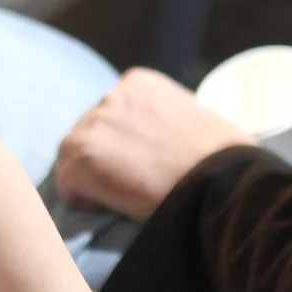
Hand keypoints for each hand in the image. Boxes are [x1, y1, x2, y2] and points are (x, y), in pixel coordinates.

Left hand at [55, 69, 252, 219]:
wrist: (220, 181)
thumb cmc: (223, 158)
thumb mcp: (194, 117)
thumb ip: (165, 119)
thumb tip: (160, 140)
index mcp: (138, 83)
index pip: (110, 114)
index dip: (120, 143)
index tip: (140, 165)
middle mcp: (110, 96)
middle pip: (87, 132)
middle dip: (102, 159)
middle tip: (128, 186)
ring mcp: (92, 126)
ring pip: (72, 159)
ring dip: (91, 180)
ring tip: (122, 199)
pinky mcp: (81, 159)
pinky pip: (67, 186)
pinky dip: (84, 202)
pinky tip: (114, 208)